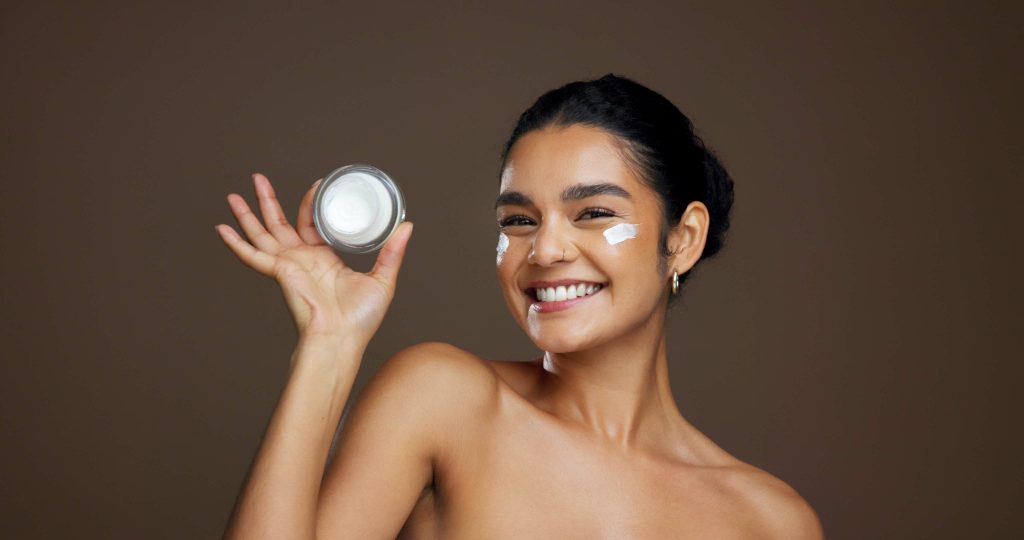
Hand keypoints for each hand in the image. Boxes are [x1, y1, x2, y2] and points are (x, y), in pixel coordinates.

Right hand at [216, 173, 413, 344]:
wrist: (342, 338)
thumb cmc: (360, 319)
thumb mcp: (383, 278)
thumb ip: (393, 252)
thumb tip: (407, 225)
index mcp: (323, 259)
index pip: (311, 223)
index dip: (311, 202)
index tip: (317, 184)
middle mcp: (302, 260)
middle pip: (279, 223)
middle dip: (267, 201)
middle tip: (257, 178)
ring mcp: (288, 266)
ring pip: (262, 234)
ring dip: (247, 214)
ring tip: (234, 194)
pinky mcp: (279, 273)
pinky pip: (253, 256)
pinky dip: (236, 244)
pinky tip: (221, 228)